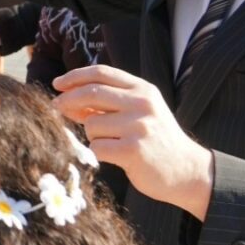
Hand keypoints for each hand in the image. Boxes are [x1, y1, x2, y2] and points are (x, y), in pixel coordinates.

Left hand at [52, 65, 213, 219]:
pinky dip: (99, 152)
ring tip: (114, 143)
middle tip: (57, 107)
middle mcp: (142, 103)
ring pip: (92, 125)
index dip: (75, 76)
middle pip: (92, 93)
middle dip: (68, 100)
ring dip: (93, 135)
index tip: (58, 84)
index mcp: (143, 89)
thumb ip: (107, 104)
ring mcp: (139, 126)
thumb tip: (67, 100)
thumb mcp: (138, 113)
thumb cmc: (156, 141)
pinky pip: (97, 147)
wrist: (187, 171)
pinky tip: (117, 156)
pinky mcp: (133, 150)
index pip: (102, 73)